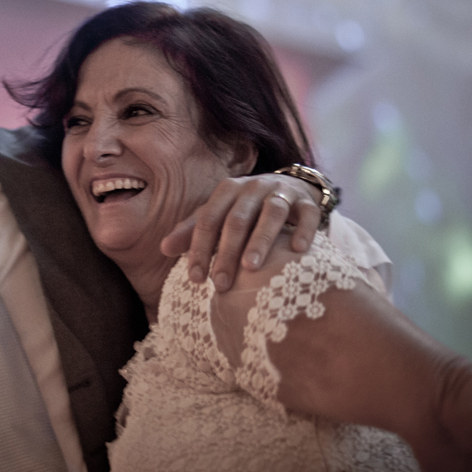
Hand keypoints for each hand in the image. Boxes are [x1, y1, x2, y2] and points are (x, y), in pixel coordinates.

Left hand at [160, 173, 322, 291]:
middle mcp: (253, 187)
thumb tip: (163, 248)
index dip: (200, 248)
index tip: (196, 279)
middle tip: (221, 284)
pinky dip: (303, 231)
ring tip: (251, 268)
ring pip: (271, 214)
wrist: (291, 188)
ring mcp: (282, 192)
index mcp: (227, 190)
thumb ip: (193, 231)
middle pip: (237, 220)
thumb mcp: (219, 214)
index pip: (208, 220)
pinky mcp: (307, 202)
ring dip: (260, 240)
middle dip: (226, 253)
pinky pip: (307, 215)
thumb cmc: (247, 209)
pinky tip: (297, 251)